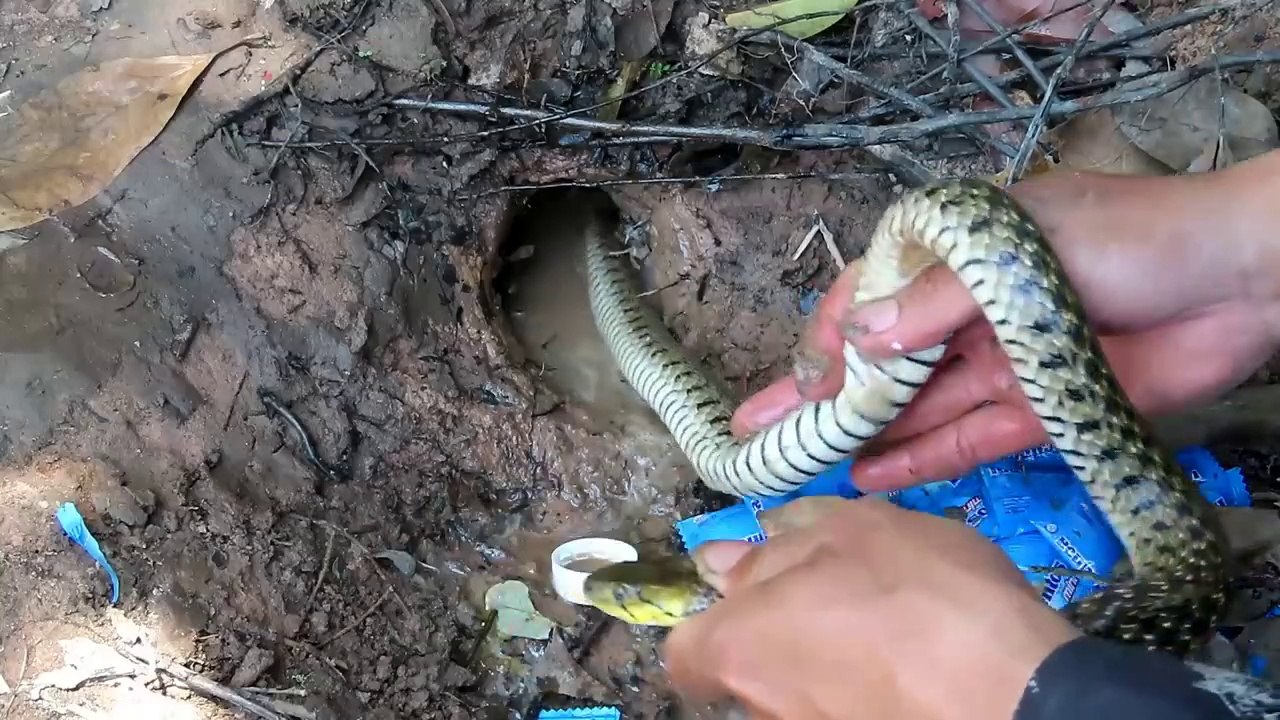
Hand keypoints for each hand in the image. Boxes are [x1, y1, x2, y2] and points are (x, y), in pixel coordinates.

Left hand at [663, 498, 1080, 719]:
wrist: (1012, 691)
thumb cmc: (919, 592)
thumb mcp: (853, 530)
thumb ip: (778, 545)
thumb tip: (724, 559)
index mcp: (740, 645)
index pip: (684, 654)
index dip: (713, 625)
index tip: (756, 601)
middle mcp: (762, 706)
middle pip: (749, 672)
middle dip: (783, 640)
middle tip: (845, 602)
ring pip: (801, 695)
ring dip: (830, 665)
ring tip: (894, 633)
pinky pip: (848, 710)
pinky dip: (868, 693)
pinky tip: (916, 670)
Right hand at [732, 152, 1279, 490]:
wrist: (1239, 278)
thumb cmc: (1123, 239)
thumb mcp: (1013, 251)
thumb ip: (933, 301)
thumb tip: (855, 340)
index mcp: (953, 253)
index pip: (866, 296)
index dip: (821, 342)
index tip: (785, 386)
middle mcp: (966, 311)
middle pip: (880, 361)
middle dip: (819, 397)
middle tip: (758, 435)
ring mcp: (999, 362)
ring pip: (917, 405)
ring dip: (862, 434)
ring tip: (803, 467)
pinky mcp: (1038, 409)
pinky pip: (968, 436)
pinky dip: (923, 457)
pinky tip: (872, 476)